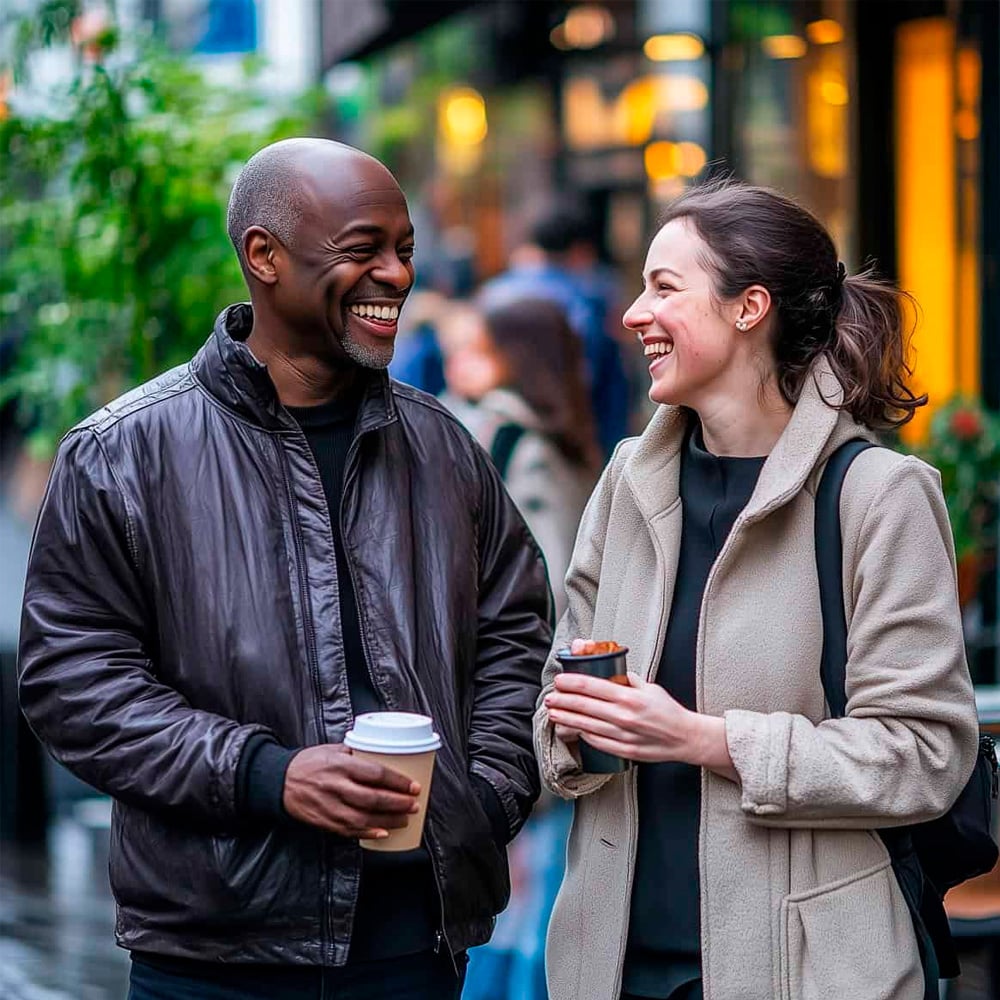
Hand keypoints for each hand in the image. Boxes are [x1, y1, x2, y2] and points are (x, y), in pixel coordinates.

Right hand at [283, 744, 420, 839]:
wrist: (280, 782)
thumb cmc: (310, 762)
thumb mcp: (333, 749)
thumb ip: (357, 753)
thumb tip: (385, 755)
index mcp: (341, 765)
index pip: (376, 773)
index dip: (398, 782)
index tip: (413, 786)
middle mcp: (336, 786)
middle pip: (373, 798)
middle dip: (398, 803)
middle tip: (414, 804)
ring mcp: (330, 806)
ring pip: (364, 817)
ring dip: (388, 820)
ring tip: (405, 818)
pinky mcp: (325, 821)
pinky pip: (350, 830)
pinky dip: (369, 832)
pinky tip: (384, 832)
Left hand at [545, 672, 736, 779]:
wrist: (685, 737)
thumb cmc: (667, 710)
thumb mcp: (648, 687)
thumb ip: (626, 679)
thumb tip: (608, 670)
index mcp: (629, 696)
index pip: (591, 686)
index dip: (571, 682)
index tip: (559, 680)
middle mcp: (624, 716)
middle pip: (584, 706)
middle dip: (562, 700)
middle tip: (549, 697)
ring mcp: (623, 736)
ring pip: (586, 726)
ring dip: (566, 718)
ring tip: (553, 713)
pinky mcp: (623, 751)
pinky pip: (596, 742)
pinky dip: (582, 735)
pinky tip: (573, 729)